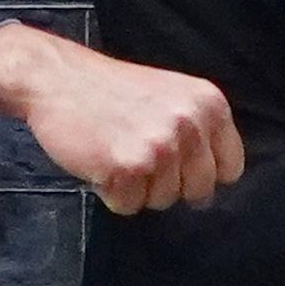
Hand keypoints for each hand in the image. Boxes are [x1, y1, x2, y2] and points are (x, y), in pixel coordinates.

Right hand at [0, 21, 241, 214]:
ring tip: (114, 151)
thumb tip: (211, 189)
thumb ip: (198, 132)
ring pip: (163, 201)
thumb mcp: (171, 96)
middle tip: (136, 154)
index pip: (230, 168)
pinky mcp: (127, 167)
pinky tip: (98, 161)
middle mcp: (190, 124)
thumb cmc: (109, 91)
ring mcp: (159, 147)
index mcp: (208, 104)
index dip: (199, 171)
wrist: (54, 78)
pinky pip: (129, 206)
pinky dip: (110, 192)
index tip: (174, 160)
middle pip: (198, 191)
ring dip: (136, 187)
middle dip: (167, 183)